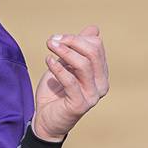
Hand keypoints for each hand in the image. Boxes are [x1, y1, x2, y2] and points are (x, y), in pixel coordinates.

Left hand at [31, 25, 107, 141]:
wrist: (45, 119)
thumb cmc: (56, 91)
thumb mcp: (66, 65)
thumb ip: (78, 49)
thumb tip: (94, 28)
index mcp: (101, 72)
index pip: (96, 46)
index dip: (76, 38)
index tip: (58, 38)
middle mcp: (101, 84)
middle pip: (93, 52)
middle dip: (72, 41)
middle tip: (53, 40)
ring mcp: (93, 95)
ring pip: (84, 65)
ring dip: (64, 52)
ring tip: (50, 46)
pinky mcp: (80, 105)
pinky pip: (71, 81)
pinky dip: (58, 68)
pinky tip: (48, 61)